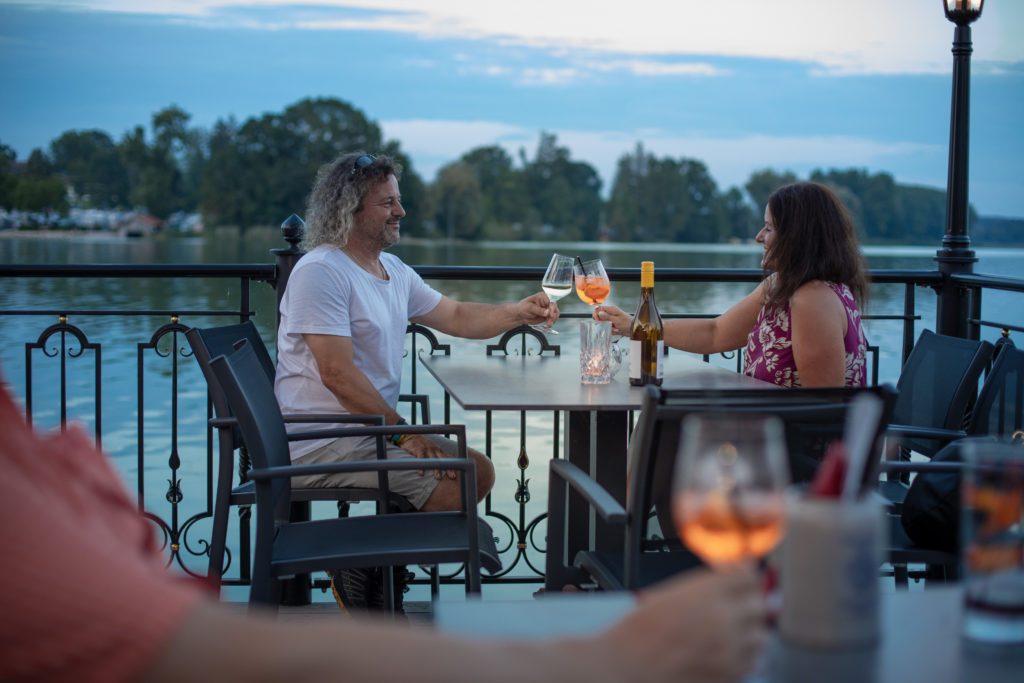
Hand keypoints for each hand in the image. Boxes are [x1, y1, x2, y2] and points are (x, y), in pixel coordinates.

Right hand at [398, 434, 457, 479]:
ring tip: (438, 478)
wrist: (411, 436)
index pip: (448, 459)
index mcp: (439, 450)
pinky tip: (421, 474)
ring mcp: (427, 449)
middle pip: (443, 460)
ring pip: (433, 460)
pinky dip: (421, 466)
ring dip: (436, 469)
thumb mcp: (432, 450)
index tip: (455, 475)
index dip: (452, 466)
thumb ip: (438, 457)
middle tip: (452, 477)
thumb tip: (446, 467)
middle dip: (448, 468)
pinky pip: (421, 459)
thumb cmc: (423, 446)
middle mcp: (435, 450)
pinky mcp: (419, 450)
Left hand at [517, 292, 559, 328]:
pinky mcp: (547, 316)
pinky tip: (547, 326)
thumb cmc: (523, 308)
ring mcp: (547, 309)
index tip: (550, 315)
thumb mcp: (529, 308)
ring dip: (552, 320)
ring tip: (548, 325)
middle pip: (555, 308)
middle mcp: (546, 302)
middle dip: (553, 316)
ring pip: (555, 314)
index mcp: (542, 297)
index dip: (552, 309)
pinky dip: (550, 323)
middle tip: (549, 321)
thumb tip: (547, 312)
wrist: (520, 315)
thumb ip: (538, 310)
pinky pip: (552, 319)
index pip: (551, 302)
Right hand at [594, 305, 631, 335]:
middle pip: (600, 316)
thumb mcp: (616, 319)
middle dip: (601, 322)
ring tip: (613, 328)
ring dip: (606, 327)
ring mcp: (611, 320)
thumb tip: (598, 313)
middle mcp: (610, 314)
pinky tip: (616, 331)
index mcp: (611, 310)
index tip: (597, 320)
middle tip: (606, 325)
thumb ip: (607, 316)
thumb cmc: (626, 322)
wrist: (634, 329)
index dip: (596, 314)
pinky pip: (607, 328)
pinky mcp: (613, 325)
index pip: (599, 309)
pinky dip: (610, 330)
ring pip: (603, 323)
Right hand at [594, 565, 766, 682]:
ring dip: (749, 630)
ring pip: (761, 635)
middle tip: (734, 605)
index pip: (747, 576)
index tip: (741, 578)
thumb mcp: (670, 593)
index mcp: (706, 593)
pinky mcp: (729, 675)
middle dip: (749, 601)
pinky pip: (753, 661)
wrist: (626, 667)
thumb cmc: (639, 631)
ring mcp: (729, 650)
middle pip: (759, 603)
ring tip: (728, 632)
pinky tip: (726, 652)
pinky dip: (745, 656)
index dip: (744, 576)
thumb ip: (705, 585)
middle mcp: (723, 619)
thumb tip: (729, 577)